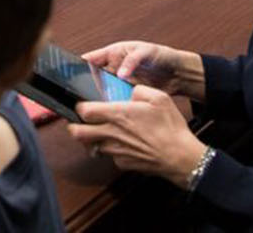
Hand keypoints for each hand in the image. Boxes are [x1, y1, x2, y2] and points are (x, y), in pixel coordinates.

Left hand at [69, 85, 206, 187]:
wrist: (179, 157)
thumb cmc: (170, 128)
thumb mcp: (158, 97)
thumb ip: (139, 90)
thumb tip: (130, 91)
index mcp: (118, 115)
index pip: (84, 111)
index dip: (79, 106)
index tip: (82, 104)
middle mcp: (112, 134)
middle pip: (78, 133)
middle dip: (73, 126)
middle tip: (77, 121)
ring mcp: (115, 151)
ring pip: (91, 146)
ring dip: (90, 139)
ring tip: (97, 132)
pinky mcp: (122, 163)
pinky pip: (108, 156)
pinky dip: (109, 150)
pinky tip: (119, 143)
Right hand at [80, 41, 202, 99]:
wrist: (177, 74)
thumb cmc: (161, 55)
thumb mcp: (146, 52)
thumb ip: (132, 60)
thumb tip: (120, 72)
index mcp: (113, 53)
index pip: (90, 59)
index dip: (78, 66)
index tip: (70, 75)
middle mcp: (113, 68)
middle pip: (93, 78)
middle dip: (87, 86)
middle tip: (83, 95)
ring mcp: (119, 83)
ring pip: (102, 92)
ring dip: (100, 98)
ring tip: (97, 105)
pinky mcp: (126, 95)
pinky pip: (115, 101)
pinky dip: (112, 106)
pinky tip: (112, 111)